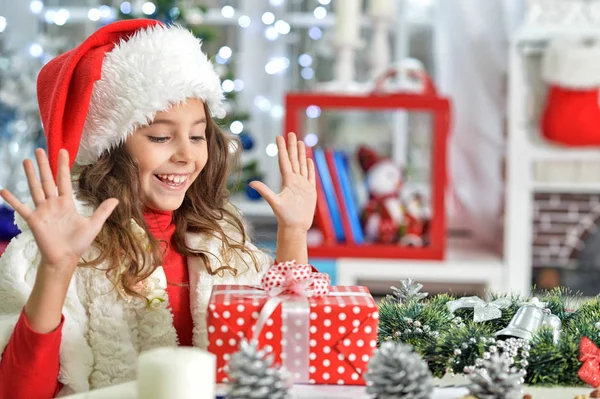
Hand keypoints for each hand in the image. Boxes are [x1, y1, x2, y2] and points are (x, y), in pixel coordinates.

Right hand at [0, 149, 117, 275]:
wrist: (65, 258)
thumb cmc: (78, 243)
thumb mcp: (94, 225)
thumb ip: (103, 211)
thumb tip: (116, 199)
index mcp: (67, 203)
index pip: (64, 180)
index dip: (63, 166)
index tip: (62, 151)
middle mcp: (53, 204)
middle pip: (47, 180)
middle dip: (44, 165)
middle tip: (39, 149)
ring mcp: (42, 211)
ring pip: (35, 188)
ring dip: (30, 175)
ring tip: (26, 160)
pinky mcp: (33, 220)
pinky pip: (21, 208)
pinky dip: (12, 200)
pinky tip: (3, 190)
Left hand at [249, 133, 316, 231]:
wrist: (295, 227)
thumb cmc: (284, 217)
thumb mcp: (274, 202)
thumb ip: (264, 192)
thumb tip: (251, 184)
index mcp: (287, 181)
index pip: (284, 161)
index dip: (282, 149)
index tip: (279, 137)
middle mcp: (294, 181)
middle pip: (294, 160)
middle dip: (293, 146)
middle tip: (292, 133)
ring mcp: (302, 185)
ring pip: (302, 165)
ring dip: (302, 154)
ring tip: (301, 142)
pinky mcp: (310, 191)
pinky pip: (310, 176)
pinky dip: (310, 168)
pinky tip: (309, 160)